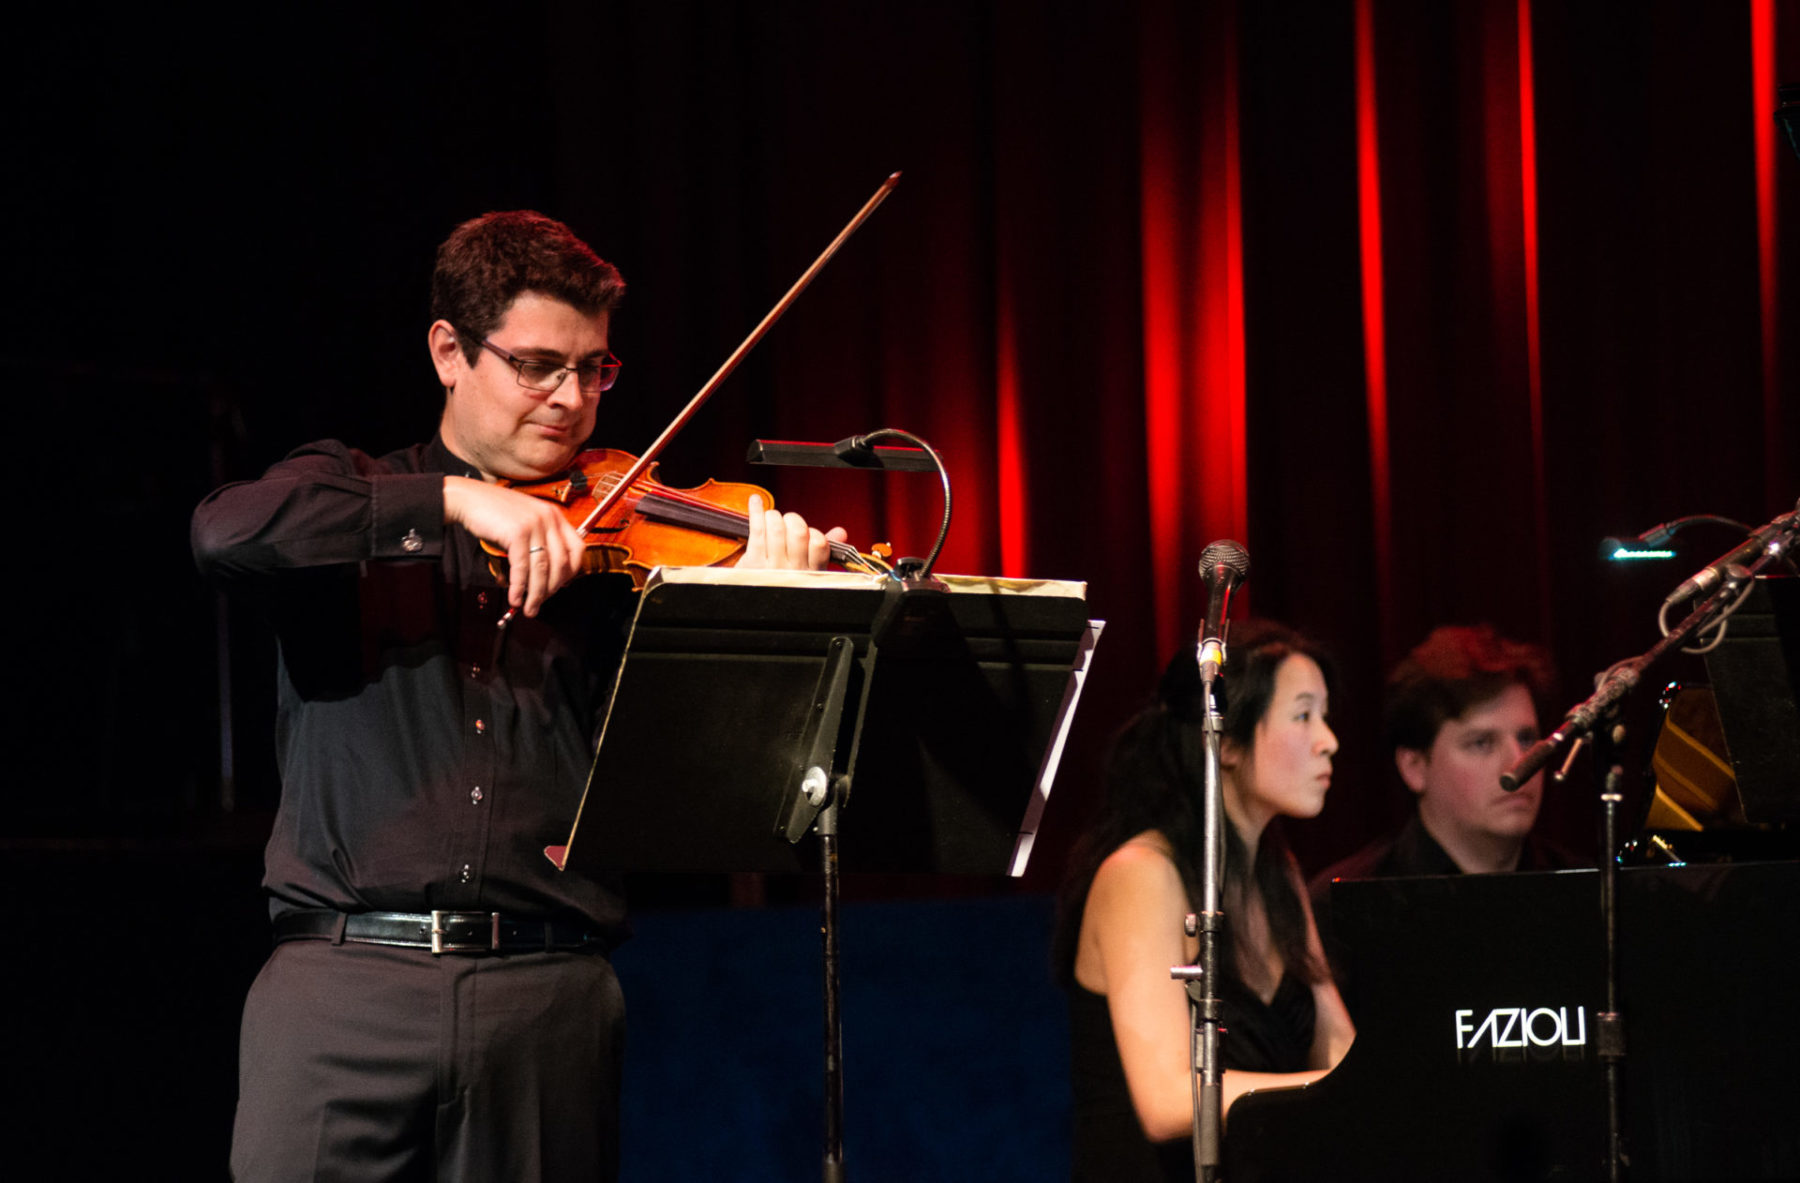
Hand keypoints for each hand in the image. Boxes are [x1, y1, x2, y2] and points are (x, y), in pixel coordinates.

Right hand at [443, 476, 586, 616]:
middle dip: (552, 589)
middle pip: (561, 563)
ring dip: (536, 594)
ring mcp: (534, 525)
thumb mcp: (526, 521)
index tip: (560, 586)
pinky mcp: (517, 533)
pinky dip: (519, 587)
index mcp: (554, 515)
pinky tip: (515, 598)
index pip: (577, 548)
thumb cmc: (495, 513)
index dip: (570, 572)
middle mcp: (548, 519)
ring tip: (528, 608)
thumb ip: (541, 540)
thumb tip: (548, 574)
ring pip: (542, 569)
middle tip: (540, 602)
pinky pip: (522, 567)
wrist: (468, 498)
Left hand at [738, 493, 847, 570]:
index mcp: (811, 572)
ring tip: (771, 519)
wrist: (755, 600)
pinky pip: (756, 529)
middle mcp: (793, 570)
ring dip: (773, 516)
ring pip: (776, 528)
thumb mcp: (809, 571)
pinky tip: (755, 501)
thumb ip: (824, 550)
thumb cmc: (783, 581)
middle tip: (787, 523)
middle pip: (798, 532)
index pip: (819, 542)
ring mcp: (772, 566)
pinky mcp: (752, 561)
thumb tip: (841, 532)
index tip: (805, 532)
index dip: (812, 531)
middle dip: (792, 519)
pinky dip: (756, 511)